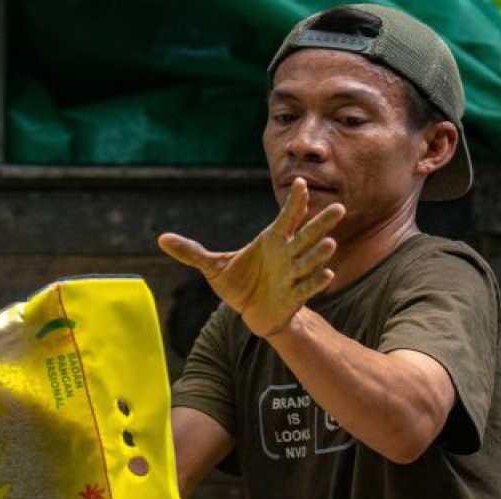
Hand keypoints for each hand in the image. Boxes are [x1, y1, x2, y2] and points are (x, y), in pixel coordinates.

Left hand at [158, 178, 344, 337]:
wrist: (251, 313)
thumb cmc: (239, 284)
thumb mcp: (213, 268)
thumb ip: (191, 252)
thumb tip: (161, 239)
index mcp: (272, 241)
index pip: (286, 218)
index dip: (295, 202)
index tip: (301, 183)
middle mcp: (287, 254)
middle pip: (306, 236)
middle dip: (321, 223)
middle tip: (338, 208)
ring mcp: (293, 275)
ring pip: (310, 261)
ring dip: (319, 253)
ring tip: (329, 243)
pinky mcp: (293, 297)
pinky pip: (307, 288)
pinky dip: (316, 282)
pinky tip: (328, 274)